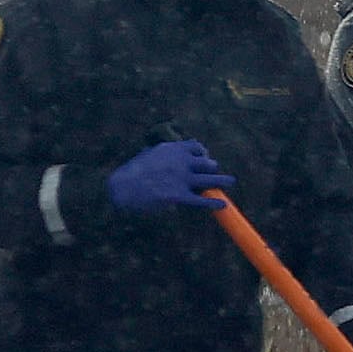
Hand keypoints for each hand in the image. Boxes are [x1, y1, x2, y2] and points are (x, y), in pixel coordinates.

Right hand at [105, 139, 231, 214]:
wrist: (121, 188)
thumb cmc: (133, 172)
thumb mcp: (150, 154)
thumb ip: (166, 152)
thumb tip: (179, 148)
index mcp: (172, 149)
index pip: (196, 147)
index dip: (203, 153)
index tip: (204, 158)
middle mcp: (180, 162)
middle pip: (207, 163)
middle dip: (211, 167)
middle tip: (213, 172)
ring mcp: (181, 180)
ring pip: (210, 180)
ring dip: (222, 180)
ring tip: (231, 181)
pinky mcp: (179, 197)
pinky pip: (202, 200)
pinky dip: (214, 203)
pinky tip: (222, 204)